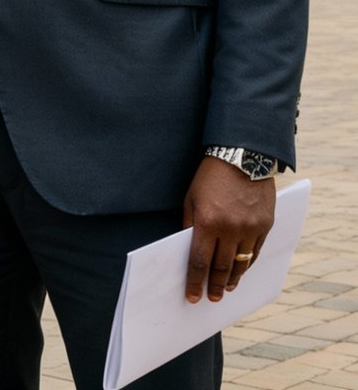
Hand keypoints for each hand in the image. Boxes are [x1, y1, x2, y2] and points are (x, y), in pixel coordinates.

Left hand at [182, 156, 274, 302]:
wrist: (242, 157)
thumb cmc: (210, 176)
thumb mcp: (191, 197)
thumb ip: (190, 224)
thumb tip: (189, 249)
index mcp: (207, 222)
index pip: (199, 261)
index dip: (195, 281)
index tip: (192, 296)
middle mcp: (230, 229)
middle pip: (221, 267)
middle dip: (214, 286)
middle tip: (211, 298)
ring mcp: (250, 228)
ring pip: (241, 264)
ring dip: (232, 279)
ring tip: (225, 289)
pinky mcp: (265, 226)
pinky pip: (255, 252)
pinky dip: (247, 264)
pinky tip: (240, 271)